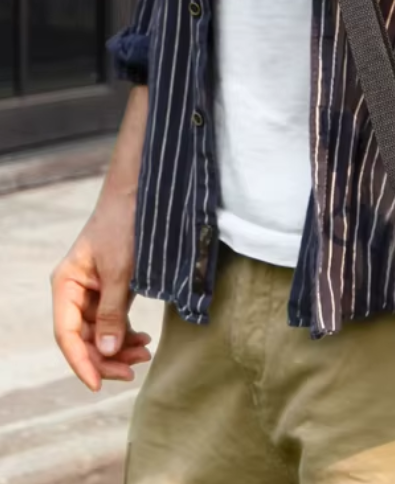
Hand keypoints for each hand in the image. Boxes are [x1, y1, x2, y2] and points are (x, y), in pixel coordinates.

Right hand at [51, 88, 151, 390]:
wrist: (142, 194)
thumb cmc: (126, 225)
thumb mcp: (121, 270)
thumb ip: (113, 311)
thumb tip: (108, 352)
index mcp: (65, 284)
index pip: (67, 334)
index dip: (81, 362)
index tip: (98, 384)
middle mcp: (74, 290)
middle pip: (83, 337)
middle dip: (106, 357)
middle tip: (133, 370)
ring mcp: (93, 289)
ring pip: (100, 331)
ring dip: (119, 347)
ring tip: (144, 355)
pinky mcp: (111, 287)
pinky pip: (113, 319)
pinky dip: (126, 332)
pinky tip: (143, 341)